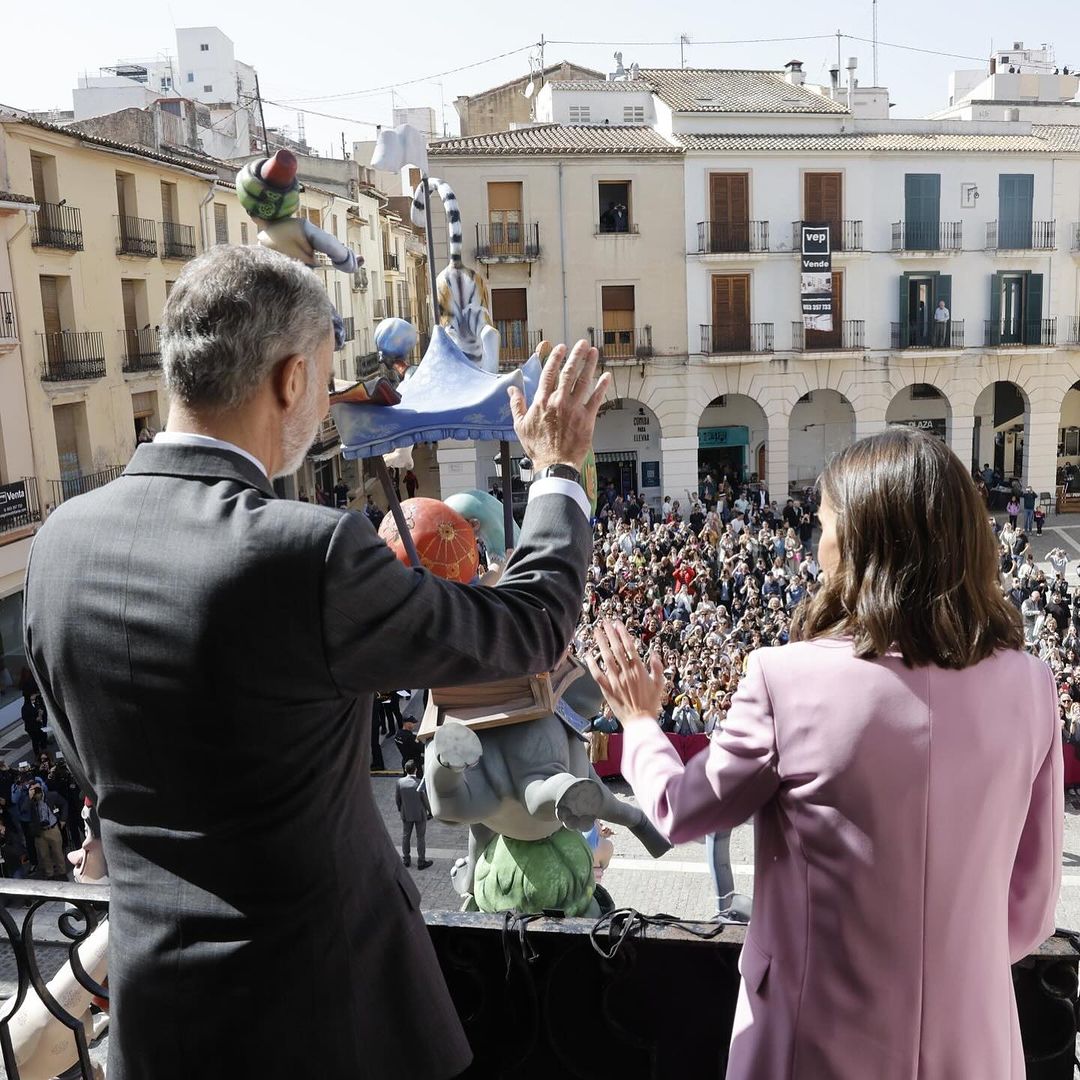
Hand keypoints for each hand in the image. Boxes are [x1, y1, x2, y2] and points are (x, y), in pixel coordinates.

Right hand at [507, 339, 609, 472]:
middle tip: (582, 344)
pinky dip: (603, 386)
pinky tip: (607, 376)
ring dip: (590, 364)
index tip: (560, 348)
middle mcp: (559, 401)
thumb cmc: (538, 448)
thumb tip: (512, 390)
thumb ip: (516, 405)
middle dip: (576, 355)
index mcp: (542, 401)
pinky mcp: (587, 419)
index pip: (549, 373)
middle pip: (569, 372)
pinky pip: (597, 398)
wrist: (555, 464)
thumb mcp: (520, 426)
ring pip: (584, 381)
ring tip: (594, 352)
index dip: (555, 358)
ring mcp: (574, 409)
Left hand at [586, 619, 663, 727]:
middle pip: (616, 649)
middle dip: (610, 634)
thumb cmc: (651, 703)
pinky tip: (588, 654)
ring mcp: (615, 681)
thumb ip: (657, 668)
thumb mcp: (659, 684)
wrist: (640, 721)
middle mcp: (626, 673)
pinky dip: (592, 664)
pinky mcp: (607, 690)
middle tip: (604, 622)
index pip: (629, 647)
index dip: (622, 634)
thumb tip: (654, 653)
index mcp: (639, 670)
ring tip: (596, 632)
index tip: (617, 624)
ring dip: (601, 643)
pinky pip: (597, 675)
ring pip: (606, 658)